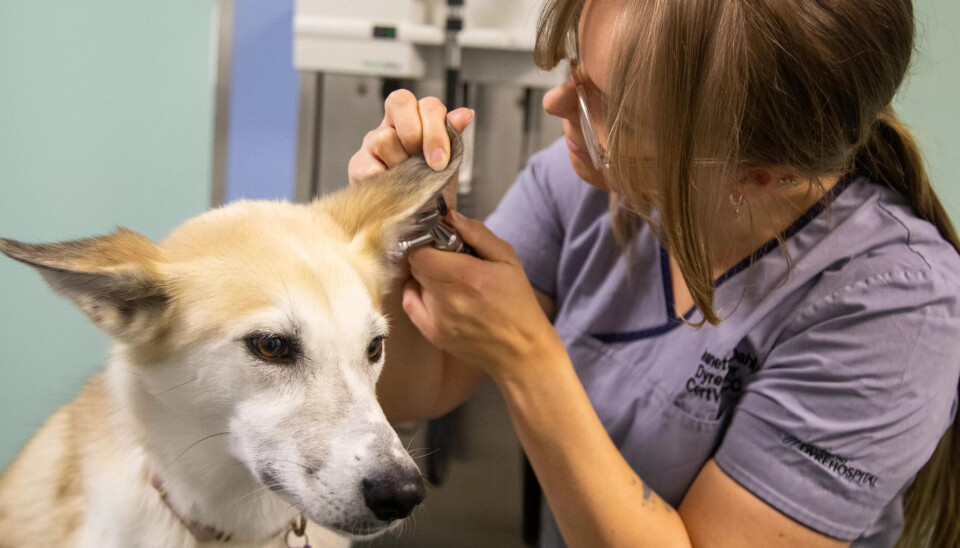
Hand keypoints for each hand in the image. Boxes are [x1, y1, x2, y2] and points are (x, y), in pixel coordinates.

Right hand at [348, 90, 473, 207]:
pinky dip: (387, 184)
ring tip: (409, 182)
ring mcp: (372, 143)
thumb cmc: (432, 188)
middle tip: (427, 166)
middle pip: (400, 104)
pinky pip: (370, 168)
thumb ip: (454, 137)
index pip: (425, 104)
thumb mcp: (449, 164)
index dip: (435, 127)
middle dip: (418, 137)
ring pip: (384, 138)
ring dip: (402, 166)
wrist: (418, 221)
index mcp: (418, 120)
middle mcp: (393, 125)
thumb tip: (464, 114)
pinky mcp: (357, 165)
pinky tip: (395, 192)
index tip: (441, 160)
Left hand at [402, 211, 564, 382]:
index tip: (440, 242)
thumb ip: (477, 233)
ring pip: (413, 282)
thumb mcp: (508, 259)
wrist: (520, 350)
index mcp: (468, 276)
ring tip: (449, 282)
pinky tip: (440, 296)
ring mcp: (437, 319)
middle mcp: (448, 299)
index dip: (427, 241)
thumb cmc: (518, 302)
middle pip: (415, 265)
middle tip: (449, 261)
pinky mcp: (432, 334)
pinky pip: (410, 304)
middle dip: (427, 257)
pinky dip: (419, 295)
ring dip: (426, 277)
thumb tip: (449, 215)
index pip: (420, 251)